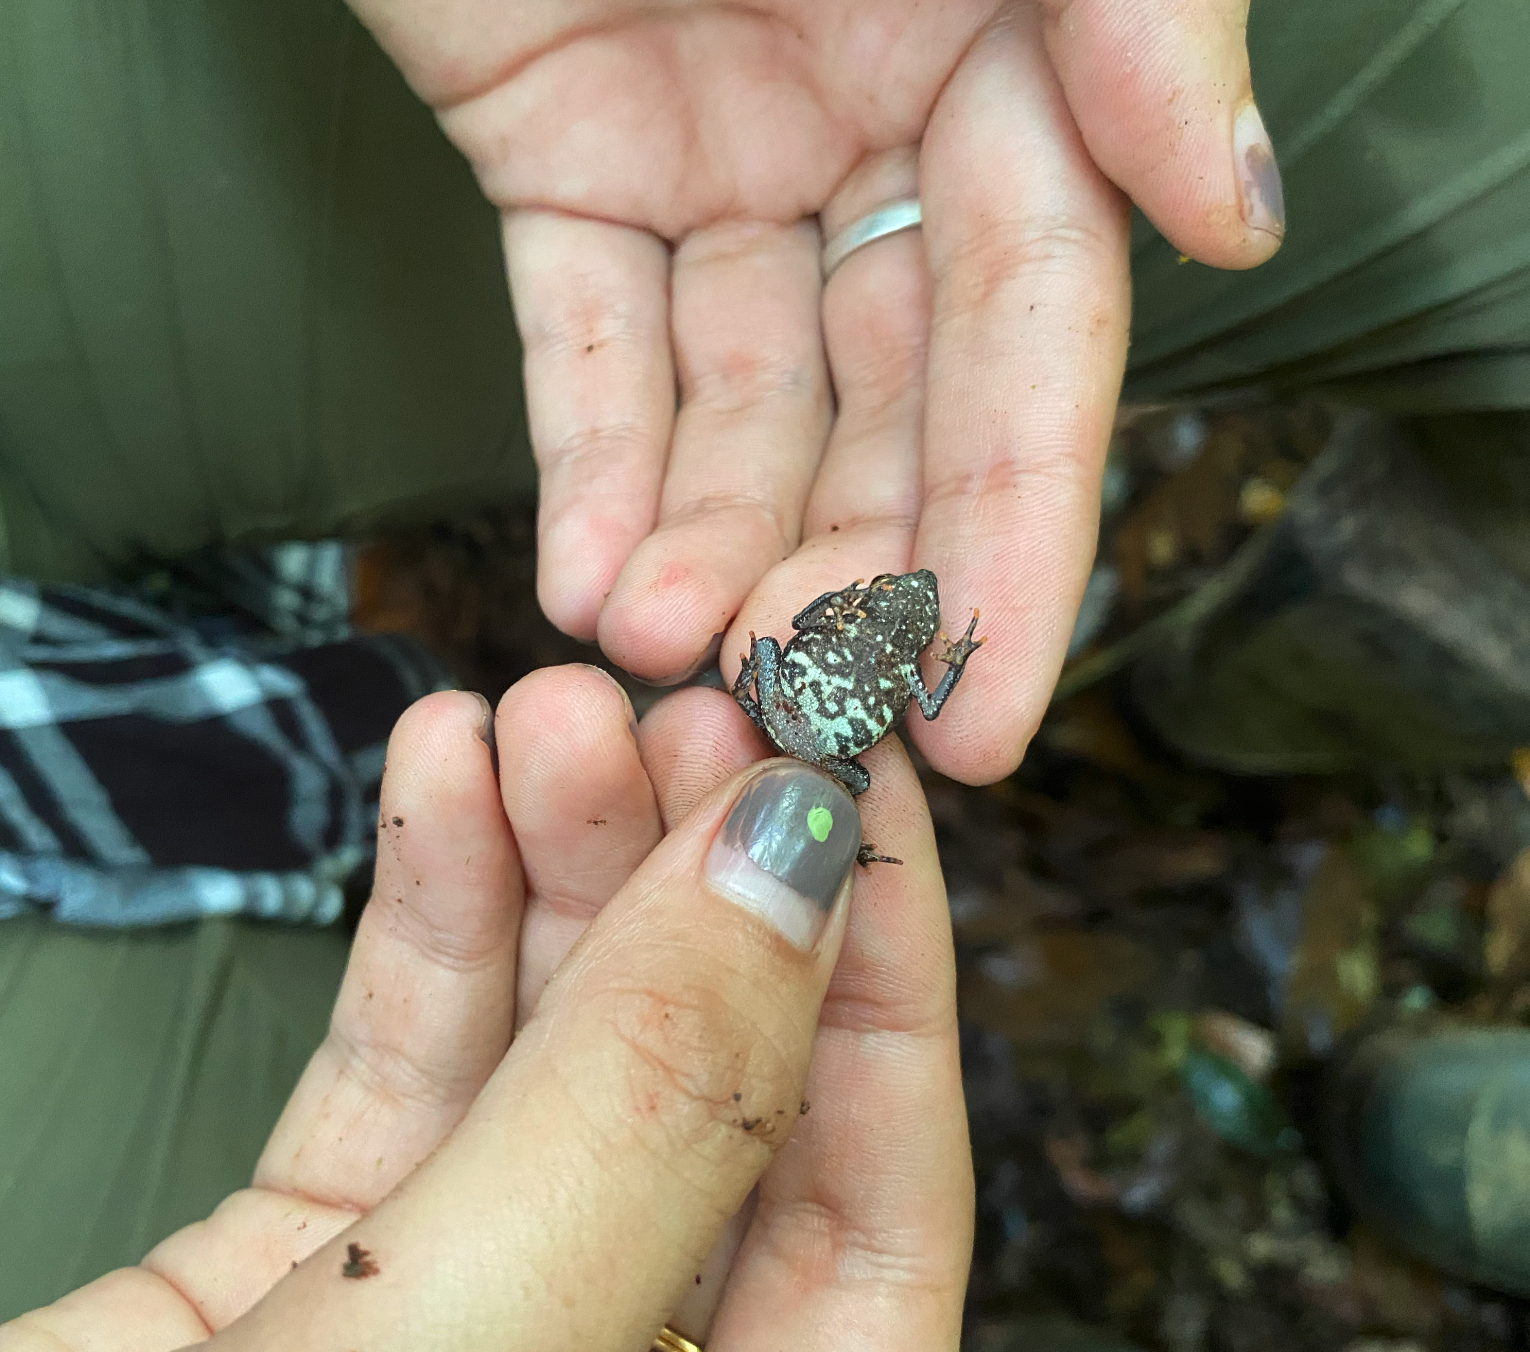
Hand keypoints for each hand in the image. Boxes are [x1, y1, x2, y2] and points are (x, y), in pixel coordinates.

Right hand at [1, 672, 969, 1349]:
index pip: (877, 1205)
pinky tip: (442, 767)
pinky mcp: (316, 1273)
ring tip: (544, 712)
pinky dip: (428, 912)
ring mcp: (474, 1319)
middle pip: (713, 1099)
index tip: (851, 771)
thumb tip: (794, 864)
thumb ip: (647, 1120)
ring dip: (557, 863)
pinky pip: (403, 1065)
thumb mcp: (471, 1350)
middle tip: (678, 711)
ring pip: (558, 1054)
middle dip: (695, 882)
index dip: (879, 970)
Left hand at [337, 0, 1280, 784]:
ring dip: (709, 544)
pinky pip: (589, 334)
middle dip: (854, 573)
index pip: (1035, 346)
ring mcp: (721, 154)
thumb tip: (1234, 218)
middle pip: (888, 408)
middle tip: (805, 713)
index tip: (988, 718)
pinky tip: (586, 583)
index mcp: (1024, 62)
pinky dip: (590, 459)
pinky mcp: (561, 154)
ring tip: (666, 660)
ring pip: (739, 403)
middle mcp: (886, 128)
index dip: (1015, 537)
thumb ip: (1140, 10)